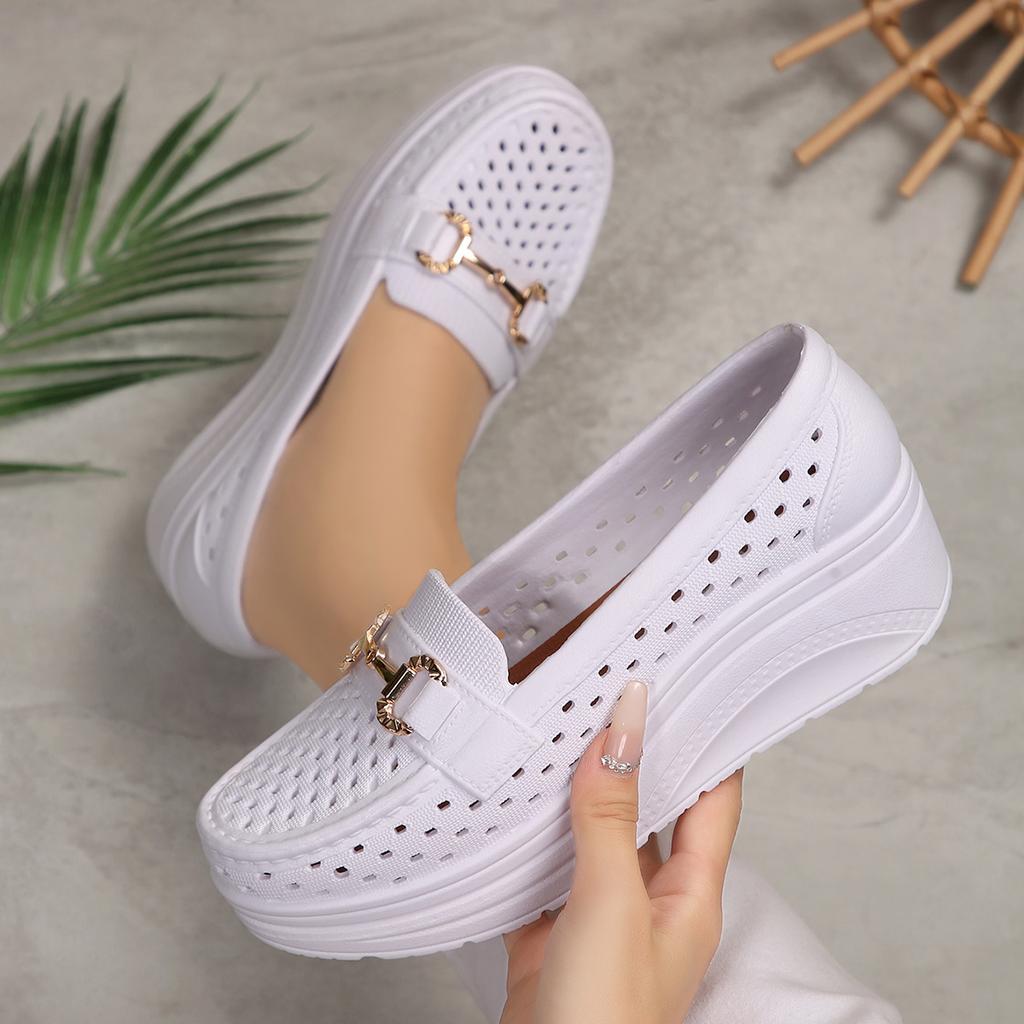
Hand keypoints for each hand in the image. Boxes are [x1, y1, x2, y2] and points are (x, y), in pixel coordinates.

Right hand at [501, 680, 742, 1023]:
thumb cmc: (602, 1022)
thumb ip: (612, 816)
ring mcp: (599, 919)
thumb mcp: (611, 905)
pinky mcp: (551, 935)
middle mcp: (650, 903)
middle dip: (633, 755)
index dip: (707, 741)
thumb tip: (624, 727)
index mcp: (689, 896)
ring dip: (577, 792)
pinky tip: (512, 803)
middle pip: (650, 811)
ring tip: (559, 729)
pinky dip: (530, 836)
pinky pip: (544, 870)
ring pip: (592, 837)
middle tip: (610, 691)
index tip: (692, 682)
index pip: (713, 800)